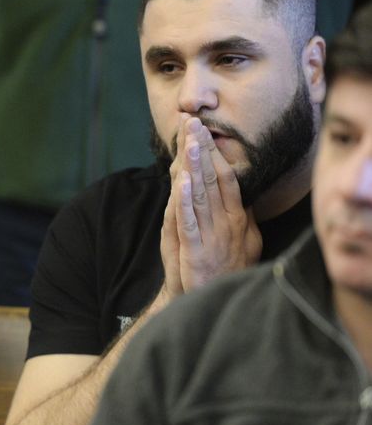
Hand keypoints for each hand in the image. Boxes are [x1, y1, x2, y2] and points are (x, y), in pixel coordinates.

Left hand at [160, 116, 261, 295]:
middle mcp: (227, 223)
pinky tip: (181, 181)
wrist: (212, 302)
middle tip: (193, 122)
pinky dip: (185, 200)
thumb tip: (241, 190)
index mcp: (238, 218)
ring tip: (189, 141)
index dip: (215, 152)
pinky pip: (188, 220)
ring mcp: (212, 235)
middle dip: (202, 150)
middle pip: (213, 179)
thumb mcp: (244, 240)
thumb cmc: (226, 270)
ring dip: (194, 166)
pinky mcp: (194, 250)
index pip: (227, 177)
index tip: (204, 129)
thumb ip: (241, 214)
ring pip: (200, 194)